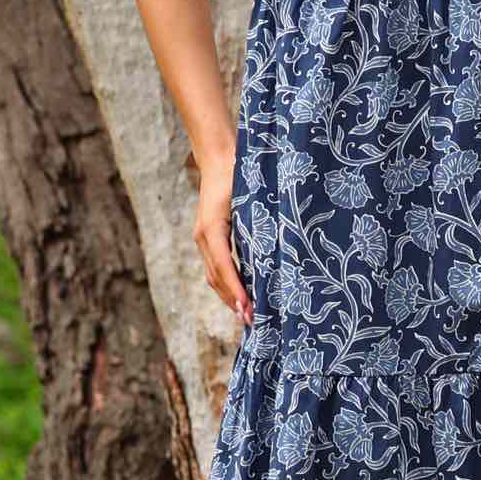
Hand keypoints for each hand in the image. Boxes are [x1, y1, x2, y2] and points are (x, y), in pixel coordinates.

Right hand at [194, 155, 251, 326]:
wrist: (219, 158)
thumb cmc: (239, 173)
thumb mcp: (250, 197)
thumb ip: (259, 223)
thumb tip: (278, 252)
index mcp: (212, 227)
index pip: (225, 266)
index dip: (236, 290)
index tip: (247, 308)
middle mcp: (203, 236)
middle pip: (216, 277)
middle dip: (232, 300)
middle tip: (251, 321)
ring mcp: (202, 238)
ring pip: (212, 275)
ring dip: (228, 296)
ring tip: (245, 315)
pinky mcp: (208, 237)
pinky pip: (214, 267)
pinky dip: (226, 283)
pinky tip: (239, 295)